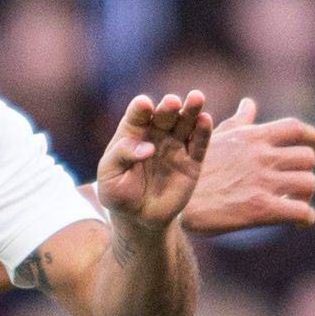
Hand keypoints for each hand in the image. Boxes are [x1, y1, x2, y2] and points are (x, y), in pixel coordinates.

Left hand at [95, 91, 213, 230]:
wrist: (138, 218)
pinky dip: (203, 131)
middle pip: (164, 115)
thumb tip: (148, 148)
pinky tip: (205, 119)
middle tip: (171, 102)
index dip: (141, 108)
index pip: (137, 115)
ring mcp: (175, 146)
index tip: (144, 105)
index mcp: (133, 133)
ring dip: (191, 110)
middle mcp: (156, 134)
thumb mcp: (109, 175)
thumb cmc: (119, 193)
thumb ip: (121, 155)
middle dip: (168, 107)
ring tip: (196, 97)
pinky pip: (199, 144)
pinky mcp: (192, 162)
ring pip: (185, 123)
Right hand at [180, 98, 314, 238]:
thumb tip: (249, 104)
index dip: (314, 137)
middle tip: (296, 184)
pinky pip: (302, 212)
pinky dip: (306, 218)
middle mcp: (262, 156)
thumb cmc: (191, 170)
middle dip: (305, 171)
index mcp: (252, 137)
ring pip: (308, 183)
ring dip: (306, 195)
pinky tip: (300, 223)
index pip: (296, 129)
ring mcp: (264, 182)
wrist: (175, 202)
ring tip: (296, 202)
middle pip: (307, 158)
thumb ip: (238, 123)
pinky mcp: (262, 209)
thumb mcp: (212, 139)